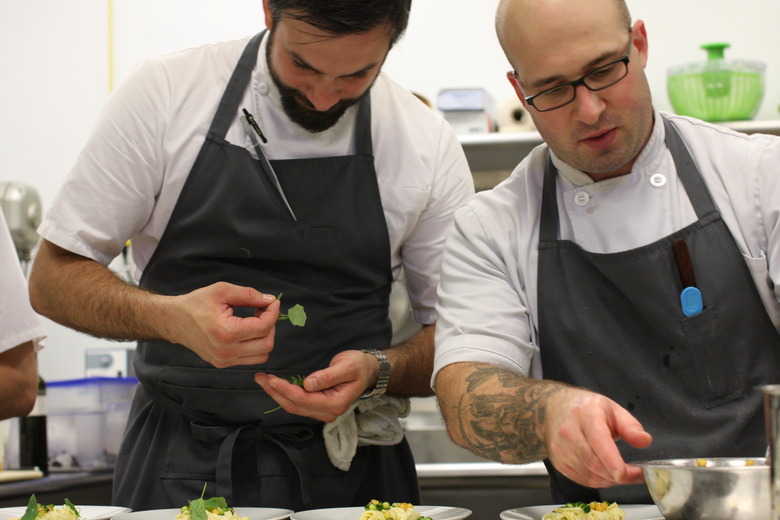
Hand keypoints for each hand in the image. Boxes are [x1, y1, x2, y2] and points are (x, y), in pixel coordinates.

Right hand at [168, 282, 279, 367]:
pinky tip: (247, 331)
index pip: (263, 327)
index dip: (273, 312)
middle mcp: (226, 351)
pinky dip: (255, 345)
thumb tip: (269, 300)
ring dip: (265, 337)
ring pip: (262, 355)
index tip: (272, 302)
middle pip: (267, 343)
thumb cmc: (196, 304)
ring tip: (255, 321)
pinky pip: (250, 359)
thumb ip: (248, 295)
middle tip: (262, 310)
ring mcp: (224, 360)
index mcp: (226, 333)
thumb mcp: (222, 291)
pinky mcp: (223, 364)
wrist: (174, 320)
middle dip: (271, 325)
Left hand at [254, 349, 376, 421]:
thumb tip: (309, 384)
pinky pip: (297, 403)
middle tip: (260, 378)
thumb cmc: (358, 366)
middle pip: (295, 405)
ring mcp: (322, 411)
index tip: (271, 379)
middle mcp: (327, 412)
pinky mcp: (317, 406)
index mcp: (335, 404)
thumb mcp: (347, 367)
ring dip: (276, 394)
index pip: (304, 399)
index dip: (286, 390)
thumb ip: (329, 376)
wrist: (367, 371)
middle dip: (275, 392)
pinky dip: (284, 394)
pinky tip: (274, 385)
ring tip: (262, 380)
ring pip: (293, 406)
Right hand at [544, 387, 652, 488]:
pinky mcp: (558, 462)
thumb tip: (645, 441)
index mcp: (586, 415)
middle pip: (595, 463)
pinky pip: (582, 480)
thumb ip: (630, 426)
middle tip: (636, 475)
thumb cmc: (585, 408)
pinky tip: (606, 474)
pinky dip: (598, 481)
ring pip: (590, 475)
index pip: (598, 441)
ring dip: (610, 480)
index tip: (629, 474)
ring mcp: (561, 449)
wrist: (554, 408)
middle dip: (619, 475)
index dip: (613, 462)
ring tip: (621, 473)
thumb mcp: (612, 409)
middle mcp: (569, 433)